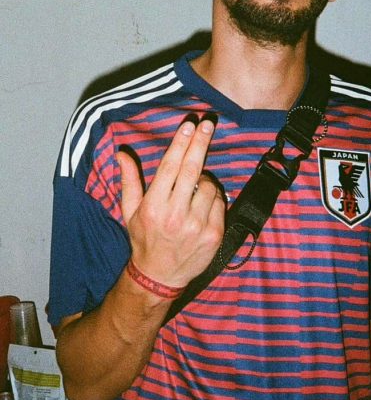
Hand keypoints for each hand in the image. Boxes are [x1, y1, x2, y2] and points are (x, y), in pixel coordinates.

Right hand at [118, 117, 224, 289]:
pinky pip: (220, 202)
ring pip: (208, 186)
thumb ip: (129, 180)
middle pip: (192, 170)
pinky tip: (202, 203)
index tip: (189, 125)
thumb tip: (121, 153)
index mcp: (153, 207)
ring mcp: (197, 226)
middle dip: (200, 143)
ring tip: (194, 189)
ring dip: (204, 179)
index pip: (169, 168)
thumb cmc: (144, 238)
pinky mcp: (214, 234)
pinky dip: (214, 197)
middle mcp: (175, 216)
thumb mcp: (130, 211)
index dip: (180, 144)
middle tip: (207, 123)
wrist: (160, 277)